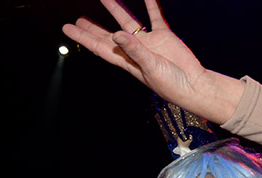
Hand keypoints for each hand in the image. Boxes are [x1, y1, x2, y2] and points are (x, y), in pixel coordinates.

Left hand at [63, 0, 240, 123]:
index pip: (99, 47)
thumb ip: (134, 50)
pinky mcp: (164, 35)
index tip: (68, 28)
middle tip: (78, 19)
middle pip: (108, 36)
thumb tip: (116, 34)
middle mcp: (135, 51)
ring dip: (117, 9)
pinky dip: (150, 4)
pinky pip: (155, 16)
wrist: (193, 84)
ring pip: (128, 21)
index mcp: (127, 62)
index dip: (83, 37)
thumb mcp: (149, 68)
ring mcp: (149, 42)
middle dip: (93, 28)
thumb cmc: (171, 85)